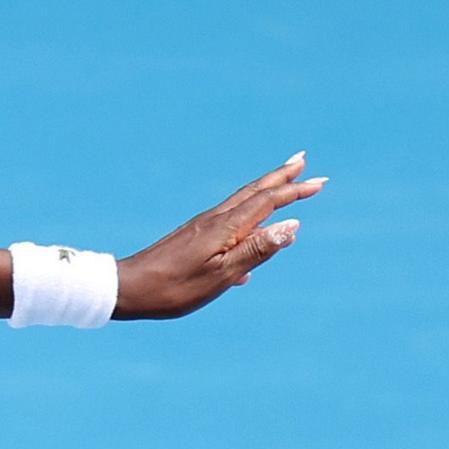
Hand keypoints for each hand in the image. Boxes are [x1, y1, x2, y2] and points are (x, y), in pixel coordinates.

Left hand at [113, 154, 326, 320]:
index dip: (295, 191)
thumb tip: (292, 226)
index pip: (268, 202)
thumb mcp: (221, 276)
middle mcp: (214, 220)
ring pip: (241, 202)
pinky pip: (228, 220)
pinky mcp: (191, 236)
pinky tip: (250, 233)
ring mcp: (201, 226)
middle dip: (281, 177)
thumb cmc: (173, 288)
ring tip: (281, 181)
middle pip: (254, 192)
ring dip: (264, 189)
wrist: (126, 288)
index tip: (321, 182)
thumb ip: (257, 250)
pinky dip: (247, 215)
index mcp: (226, 227)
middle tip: (303, 160)